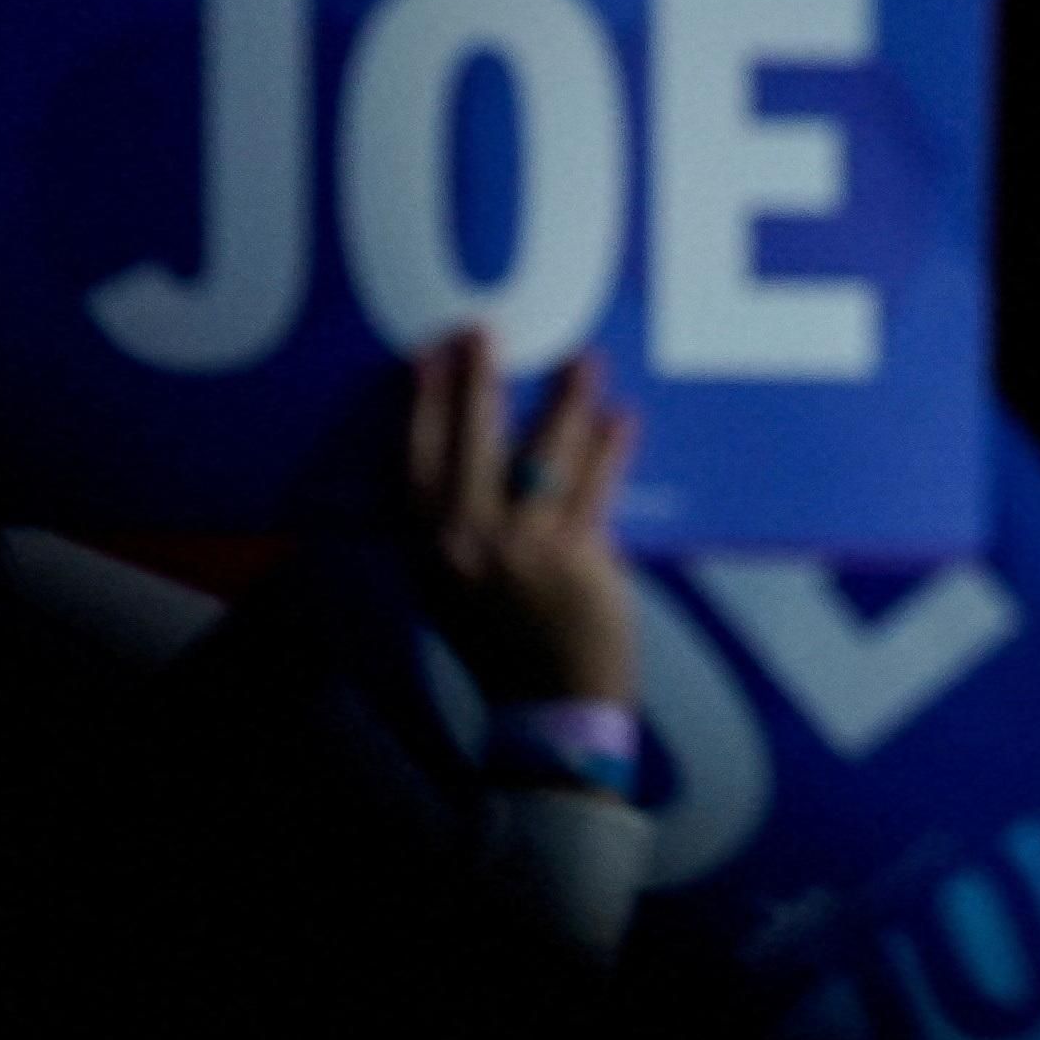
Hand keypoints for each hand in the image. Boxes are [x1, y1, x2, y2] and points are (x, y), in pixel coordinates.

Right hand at [398, 328, 643, 712]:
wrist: (549, 708)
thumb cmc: (500, 646)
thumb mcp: (450, 592)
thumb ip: (450, 535)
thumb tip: (464, 464)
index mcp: (430, 551)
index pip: (418, 460)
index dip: (423, 405)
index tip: (429, 356)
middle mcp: (468, 542)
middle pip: (473, 441)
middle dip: (479, 380)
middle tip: (486, 331)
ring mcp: (522, 546)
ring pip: (543, 451)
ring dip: (566, 399)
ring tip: (583, 361)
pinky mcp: (576, 553)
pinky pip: (596, 483)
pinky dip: (610, 447)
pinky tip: (621, 419)